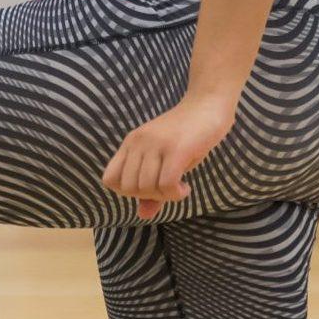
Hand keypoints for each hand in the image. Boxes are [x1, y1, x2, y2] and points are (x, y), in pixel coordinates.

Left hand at [101, 94, 237, 220]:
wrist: (208, 104)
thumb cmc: (186, 135)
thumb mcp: (164, 160)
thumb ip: (151, 188)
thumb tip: (143, 214)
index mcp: (130, 143)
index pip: (109, 179)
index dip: (126, 191)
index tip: (148, 187)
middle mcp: (139, 142)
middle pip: (128, 188)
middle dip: (148, 196)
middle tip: (167, 188)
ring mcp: (157, 144)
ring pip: (147, 188)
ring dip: (165, 196)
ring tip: (178, 186)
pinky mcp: (177, 149)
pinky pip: (166, 185)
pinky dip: (176, 194)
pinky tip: (185, 187)